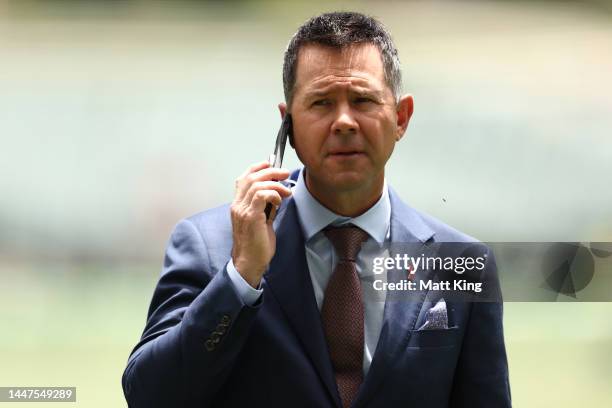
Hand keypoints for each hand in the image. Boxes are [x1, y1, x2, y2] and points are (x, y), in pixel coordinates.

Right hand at [231, 161, 291, 287]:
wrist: (249, 263)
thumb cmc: (256, 246)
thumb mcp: (261, 221)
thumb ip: (266, 207)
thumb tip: (277, 194)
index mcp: (238, 205)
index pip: (243, 178)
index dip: (257, 167)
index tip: (270, 163)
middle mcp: (237, 205)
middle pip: (251, 177)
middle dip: (270, 171)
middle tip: (285, 173)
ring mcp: (242, 211)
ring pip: (257, 184)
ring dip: (276, 184)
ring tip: (287, 191)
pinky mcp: (251, 217)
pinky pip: (261, 195)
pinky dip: (273, 194)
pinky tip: (280, 200)